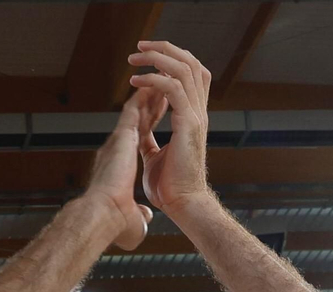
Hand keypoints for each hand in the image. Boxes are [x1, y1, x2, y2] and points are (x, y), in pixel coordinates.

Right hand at [81, 95, 154, 250]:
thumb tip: (145, 218)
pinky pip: (135, 108)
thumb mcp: (133, 218)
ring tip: (161, 78)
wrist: (102, 216)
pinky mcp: (121, 136)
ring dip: (150, 94)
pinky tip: (155, 83)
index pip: (139, 137)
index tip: (161, 110)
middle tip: (162, 88)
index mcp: (119, 165)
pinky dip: (145, 95)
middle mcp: (117, 149)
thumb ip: (139, 214)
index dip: (150, 121)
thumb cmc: (113, 221)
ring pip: (137, 109)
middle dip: (151, 103)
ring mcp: (118, 140)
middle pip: (138, 119)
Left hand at [127, 42, 212, 215]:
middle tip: (140, 47)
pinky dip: (154, 80)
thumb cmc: (170, 188)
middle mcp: (197, 112)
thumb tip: (141, 134)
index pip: (189, 75)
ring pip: (183, 69)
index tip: (146, 56)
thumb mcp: (155, 157)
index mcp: (191, 118)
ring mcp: (195, 116)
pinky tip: (136, 80)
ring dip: (158, 59)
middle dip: (164, 50)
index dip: (170, 60)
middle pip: (190, 64)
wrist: (182, 205)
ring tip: (135, 58)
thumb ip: (150, 141)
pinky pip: (173, 88)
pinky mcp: (188, 124)